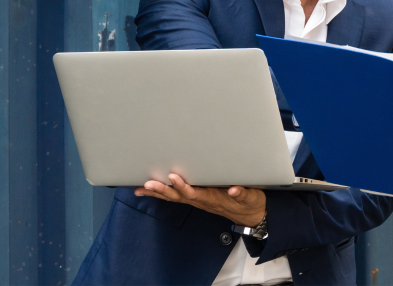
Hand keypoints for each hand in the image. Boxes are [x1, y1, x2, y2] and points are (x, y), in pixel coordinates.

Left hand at [134, 173, 266, 226]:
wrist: (251, 215)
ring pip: (175, 197)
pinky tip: (150, 191)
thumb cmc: (249, 204)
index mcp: (214, 199)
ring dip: (158, 193)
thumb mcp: (250, 198)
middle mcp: (203, 201)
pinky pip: (177, 196)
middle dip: (163, 190)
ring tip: (141, 188)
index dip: (183, 186)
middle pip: (179, 196)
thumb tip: (234, 189)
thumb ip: (242, 193)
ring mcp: (199, 201)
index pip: (195, 193)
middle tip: (148, 184)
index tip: (173, 176)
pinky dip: (163, 194)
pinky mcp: (198, 198)